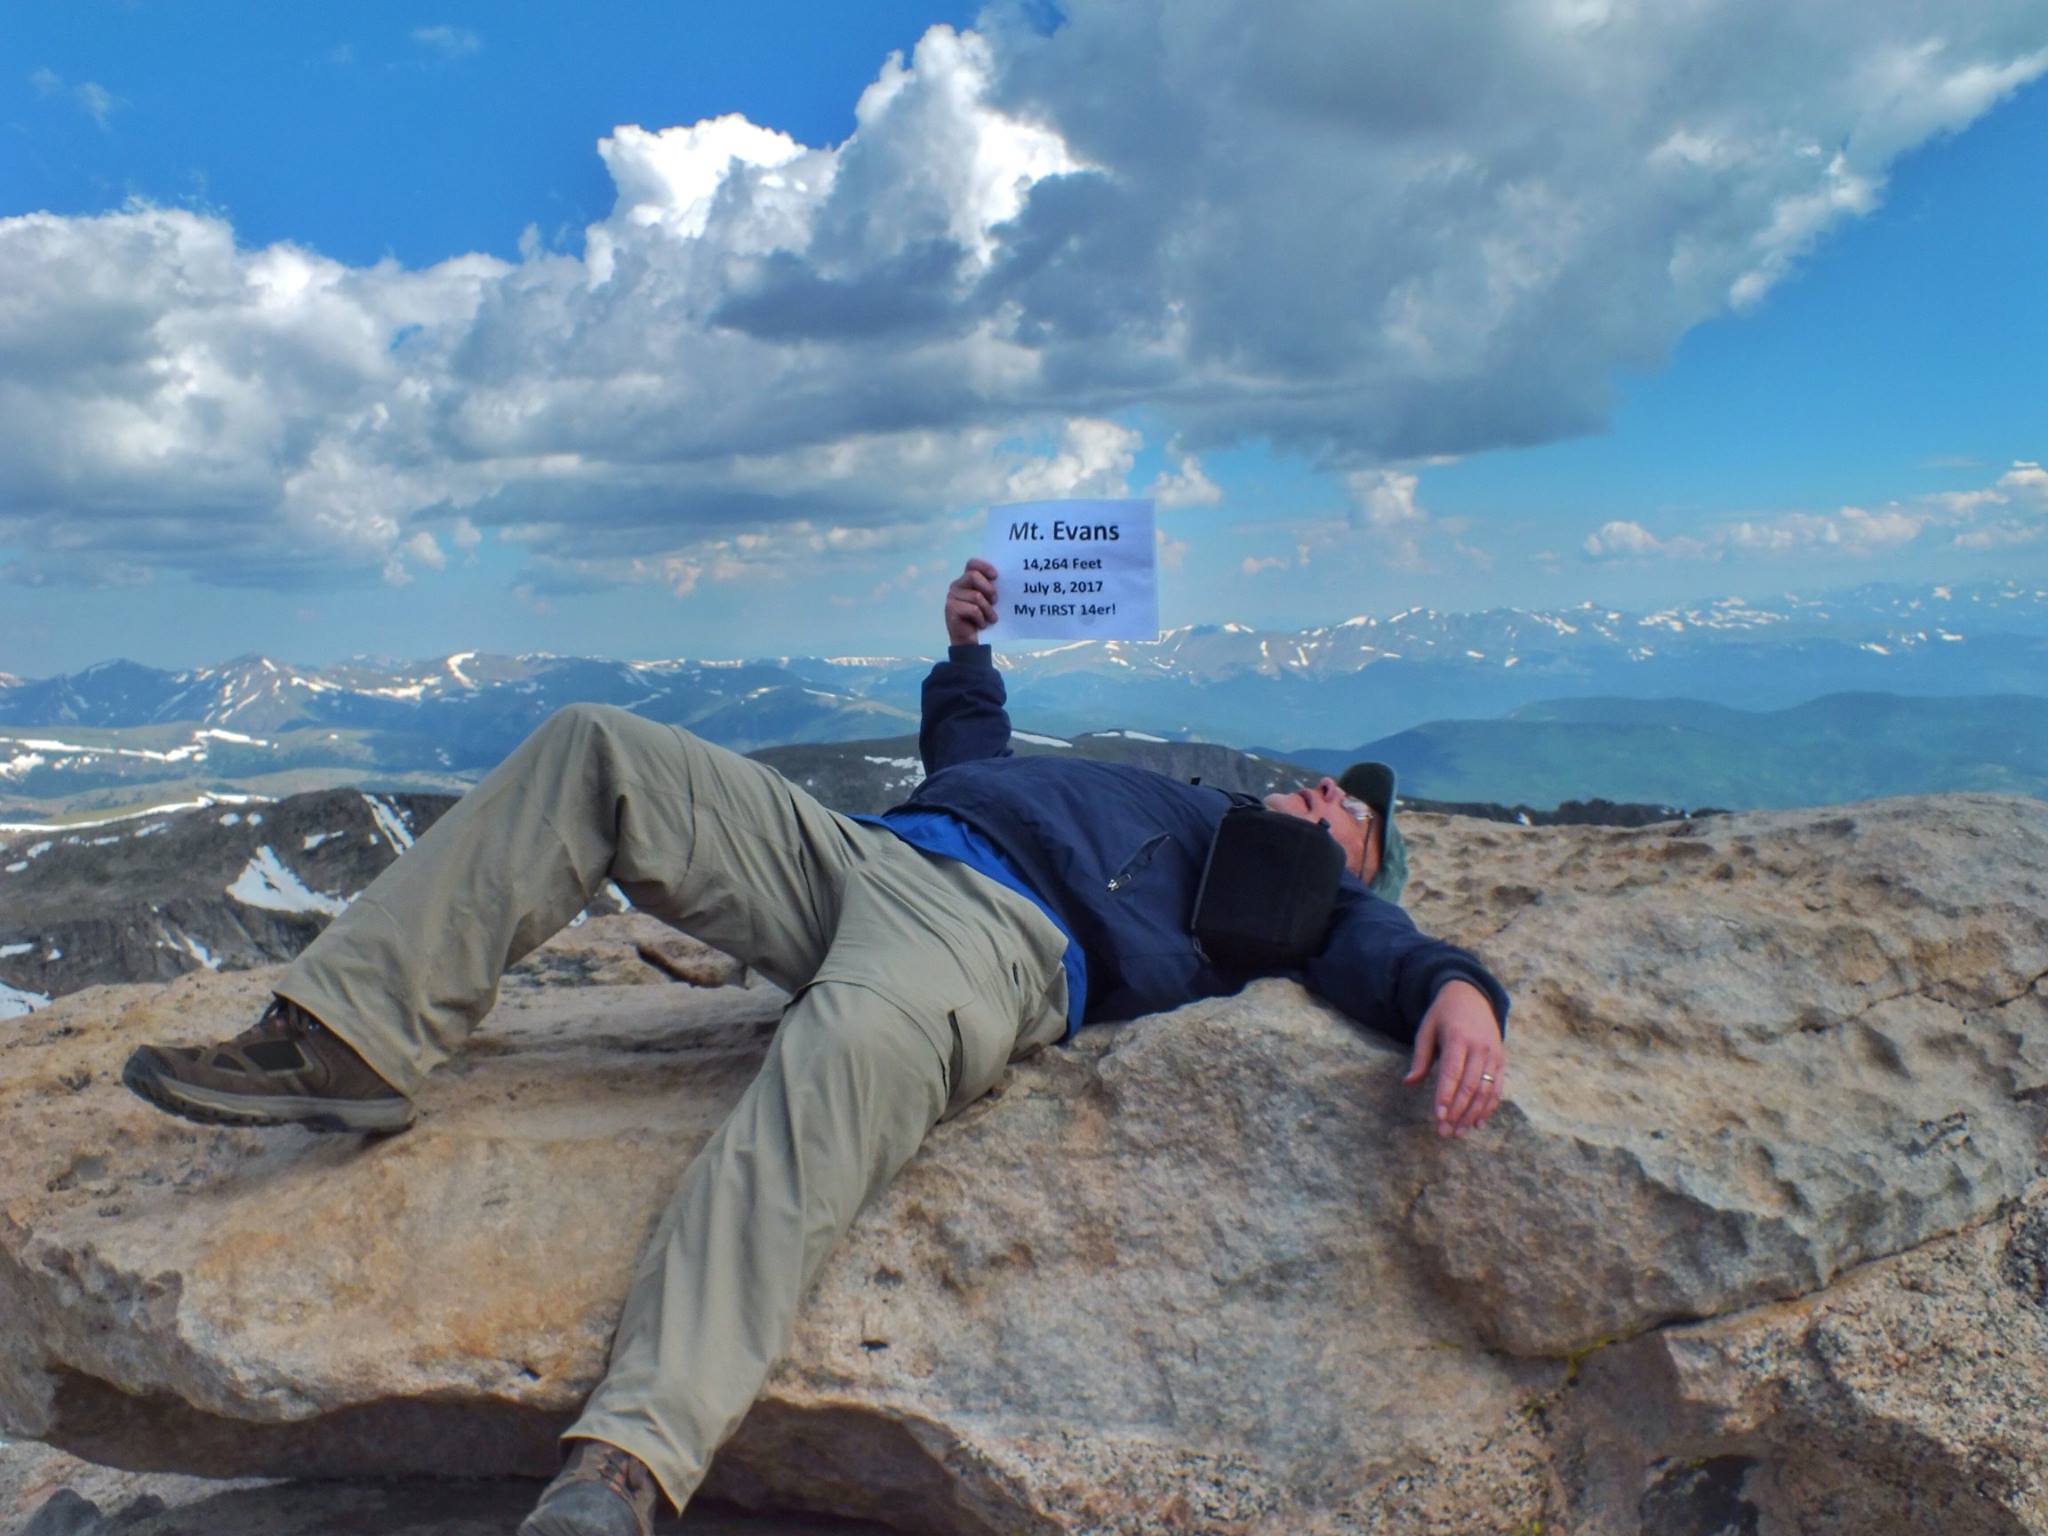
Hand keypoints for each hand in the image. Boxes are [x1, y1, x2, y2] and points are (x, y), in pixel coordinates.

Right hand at [945, 558, 998, 645]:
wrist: (971, 641)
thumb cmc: (982, 618)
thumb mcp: (989, 601)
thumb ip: (991, 588)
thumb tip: (1001, 580)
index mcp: (966, 579)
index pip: (972, 564)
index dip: (984, 566)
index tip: (996, 576)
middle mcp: (957, 585)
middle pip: (973, 576)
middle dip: (988, 588)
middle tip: (995, 601)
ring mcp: (952, 597)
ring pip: (976, 596)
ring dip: (988, 610)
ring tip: (991, 619)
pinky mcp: (950, 609)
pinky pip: (973, 610)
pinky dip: (981, 619)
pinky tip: (981, 625)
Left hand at [1403, 979, 1504, 1137]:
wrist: (1471, 996)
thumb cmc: (1443, 1015)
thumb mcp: (1427, 1030)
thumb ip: (1420, 1058)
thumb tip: (1408, 1083)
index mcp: (1459, 1038)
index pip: (1452, 1073)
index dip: (1445, 1096)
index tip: (1438, 1117)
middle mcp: (1480, 1047)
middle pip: (1470, 1086)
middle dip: (1457, 1112)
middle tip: (1444, 1132)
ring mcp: (1493, 1054)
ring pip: (1485, 1091)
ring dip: (1472, 1115)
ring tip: (1458, 1133)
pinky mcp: (1501, 1060)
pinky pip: (1497, 1088)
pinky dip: (1488, 1108)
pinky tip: (1477, 1123)